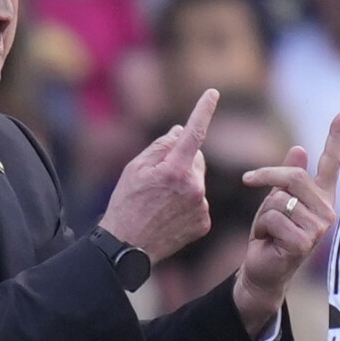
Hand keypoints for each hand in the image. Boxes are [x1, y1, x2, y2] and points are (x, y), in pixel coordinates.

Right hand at [96, 89, 215, 261]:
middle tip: (157, 180)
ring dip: (184, 185)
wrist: (127, 246)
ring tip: (160, 202)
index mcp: (174, 170)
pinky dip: (188, 204)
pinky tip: (169, 215)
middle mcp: (193, 187)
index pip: (194, 133)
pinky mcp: (204, 222)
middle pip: (196, 160)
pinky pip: (199, 203)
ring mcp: (201, 206)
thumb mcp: (135, 168)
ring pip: (197, 182)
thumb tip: (181, 131)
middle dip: (182, 162)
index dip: (204, 110)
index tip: (212, 94)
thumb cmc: (126, 203)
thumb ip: (161, 146)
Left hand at [232, 111, 339, 333]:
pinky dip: (261, 227)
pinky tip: (268, 242)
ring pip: (279, 199)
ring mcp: (318, 228)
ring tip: (268, 230)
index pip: (332, 163)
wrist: (263, 271)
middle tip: (248, 180)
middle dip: (266, 177)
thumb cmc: (271, 235)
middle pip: (294, 176)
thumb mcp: (277, 200)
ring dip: (263, 213)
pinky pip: (273, 217)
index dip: (337, 137)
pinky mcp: (304, 241)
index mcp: (322, 197)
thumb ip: (289, 177)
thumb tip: (300, 148)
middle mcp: (327, 211)